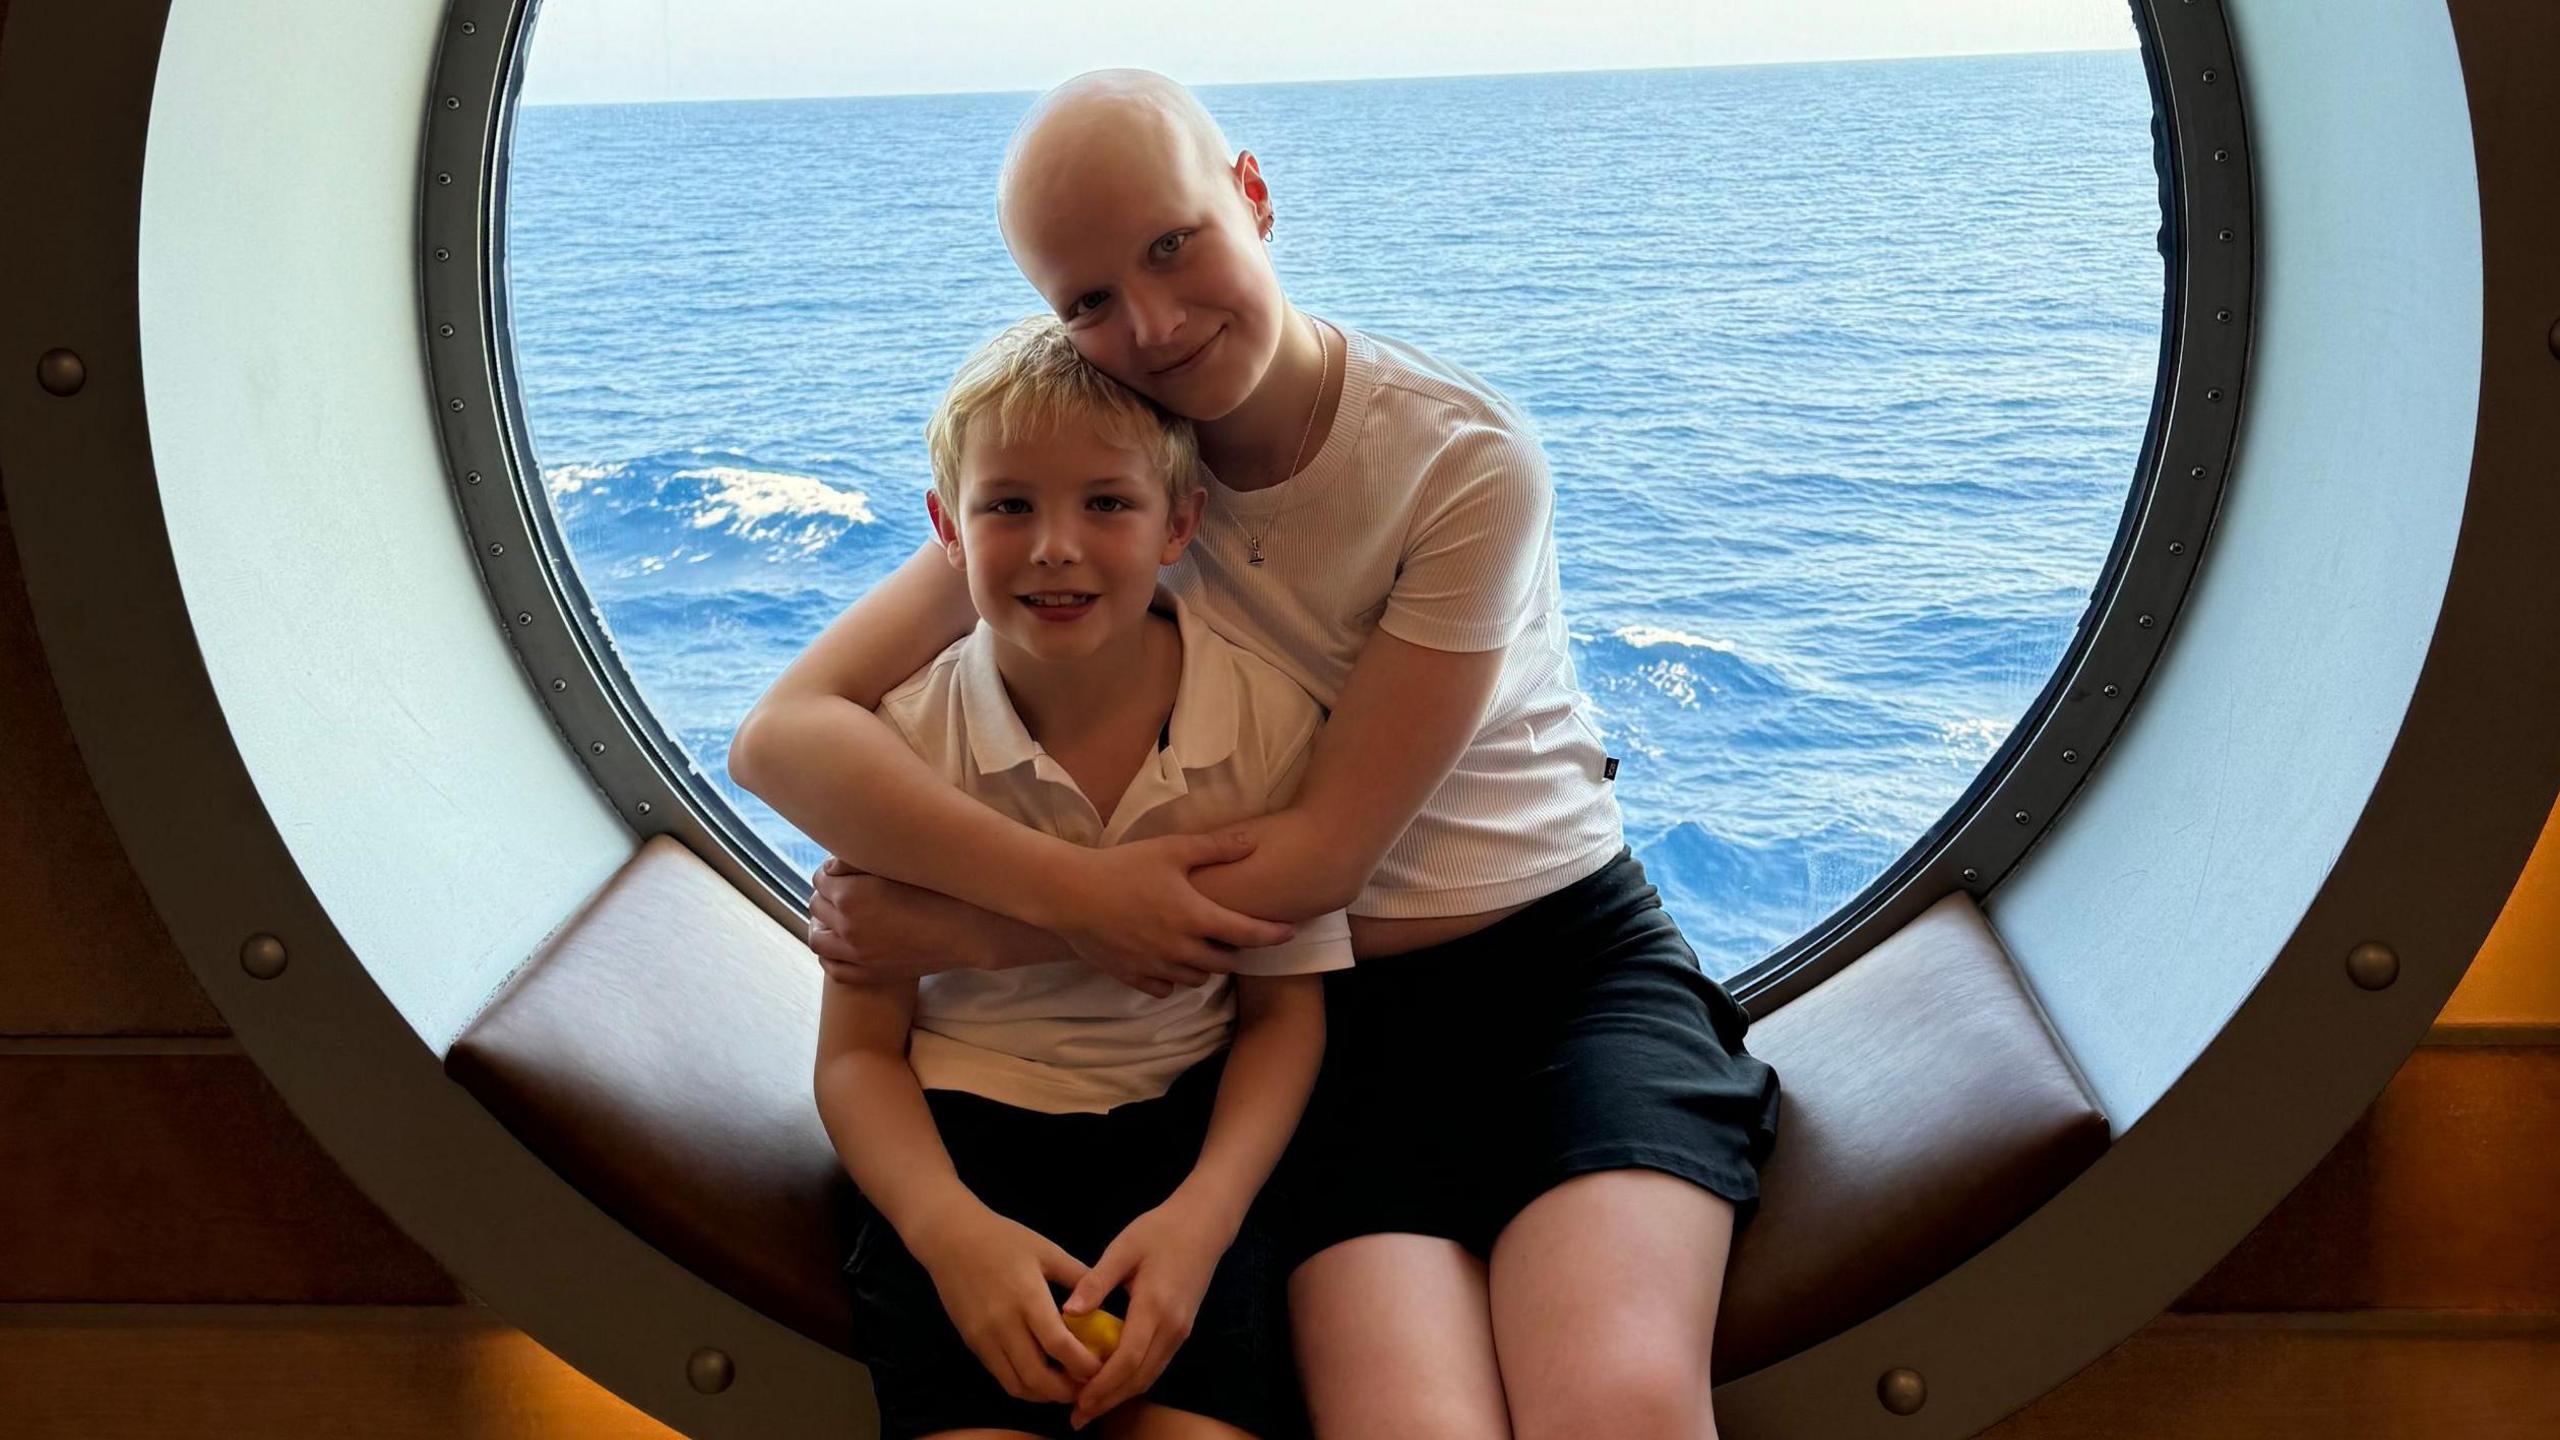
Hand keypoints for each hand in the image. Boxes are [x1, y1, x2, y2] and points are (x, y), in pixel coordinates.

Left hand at [806, 857, 964, 984]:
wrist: (970, 930)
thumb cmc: (942, 890)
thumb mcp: (899, 865)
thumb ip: (859, 861)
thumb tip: (833, 864)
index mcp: (850, 896)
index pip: (821, 878)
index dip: (831, 869)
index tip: (844, 868)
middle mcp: (847, 927)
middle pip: (816, 905)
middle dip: (826, 893)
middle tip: (843, 887)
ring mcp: (857, 955)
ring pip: (817, 939)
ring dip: (821, 924)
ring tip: (834, 916)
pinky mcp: (870, 975)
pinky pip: (834, 969)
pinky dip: (830, 955)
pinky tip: (840, 945)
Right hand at [905, 1203, 1103, 1405]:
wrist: (951, 1239)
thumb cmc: (1003, 1239)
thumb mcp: (1047, 1250)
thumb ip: (1079, 1277)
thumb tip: (1108, 1300)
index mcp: (1028, 1299)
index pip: (1059, 1346)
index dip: (1084, 1364)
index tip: (1101, 1368)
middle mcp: (1004, 1325)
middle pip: (1038, 1378)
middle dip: (1067, 1390)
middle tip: (1087, 1385)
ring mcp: (985, 1338)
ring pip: (1017, 1385)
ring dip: (1045, 1394)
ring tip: (1066, 1385)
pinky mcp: (973, 1344)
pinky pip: (1001, 1376)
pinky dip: (1024, 1385)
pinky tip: (1040, 1376)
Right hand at [1051, 833, 1297, 997]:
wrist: (1070, 894)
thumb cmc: (1123, 866)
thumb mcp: (1171, 850)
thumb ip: (1216, 848)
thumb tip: (1253, 841)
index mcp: (1195, 918)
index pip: (1248, 934)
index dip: (1273, 935)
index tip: (1289, 933)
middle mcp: (1181, 950)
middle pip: (1225, 963)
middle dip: (1236, 951)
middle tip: (1234, 936)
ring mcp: (1157, 967)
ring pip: (1197, 979)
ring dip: (1206, 966)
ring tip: (1203, 947)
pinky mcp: (1133, 977)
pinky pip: (1165, 989)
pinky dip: (1174, 978)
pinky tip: (1169, 960)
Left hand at [1060, 1193, 1240, 1429]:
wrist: (1204, 1223)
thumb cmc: (1161, 1230)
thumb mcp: (1124, 1247)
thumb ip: (1096, 1281)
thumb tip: (1067, 1313)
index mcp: (1155, 1307)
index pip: (1127, 1359)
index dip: (1102, 1384)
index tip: (1077, 1400)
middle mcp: (1172, 1327)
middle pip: (1139, 1377)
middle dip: (1108, 1400)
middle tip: (1078, 1417)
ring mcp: (1180, 1331)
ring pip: (1150, 1375)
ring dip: (1121, 1395)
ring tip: (1091, 1407)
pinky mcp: (1182, 1330)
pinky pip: (1156, 1364)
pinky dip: (1134, 1380)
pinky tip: (1113, 1384)